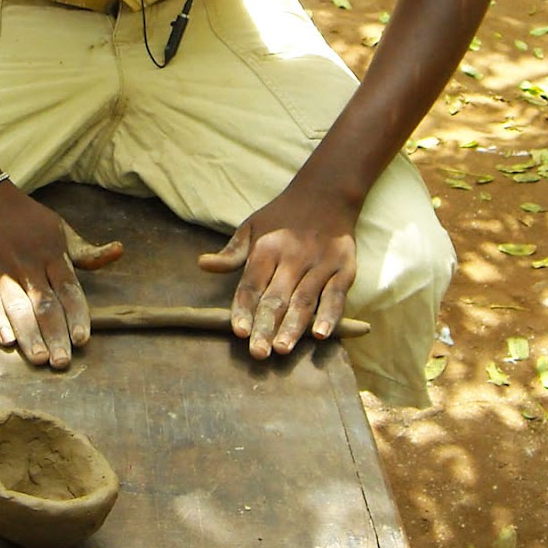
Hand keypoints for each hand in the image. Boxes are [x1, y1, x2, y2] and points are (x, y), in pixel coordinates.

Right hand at [0, 183, 121, 368]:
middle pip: (45, 304)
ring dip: (29, 334)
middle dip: (55, 334)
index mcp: (52, 253)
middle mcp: (27, 263)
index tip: (83, 340)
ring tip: (39, 359)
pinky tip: (6, 339)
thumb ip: (85, 252)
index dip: (77, 316)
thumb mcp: (60, 230)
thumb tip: (119, 251)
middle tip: (62, 362)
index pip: (69, 290)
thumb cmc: (26, 220)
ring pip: (17, 305)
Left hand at [198, 182, 358, 359]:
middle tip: (258, 354)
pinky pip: (336, 296)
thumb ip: (231, 253)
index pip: (252, 285)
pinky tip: (322, 334)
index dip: (245, 309)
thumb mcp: (252, 227)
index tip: (239, 333)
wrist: (327, 193)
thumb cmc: (282, 217)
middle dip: (266, 327)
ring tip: (282, 349)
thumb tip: (202, 264)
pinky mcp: (344, 269)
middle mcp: (293, 257)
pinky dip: (330, 315)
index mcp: (267, 248)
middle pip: (277, 298)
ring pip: (304, 300)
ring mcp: (320, 264)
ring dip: (294, 327)